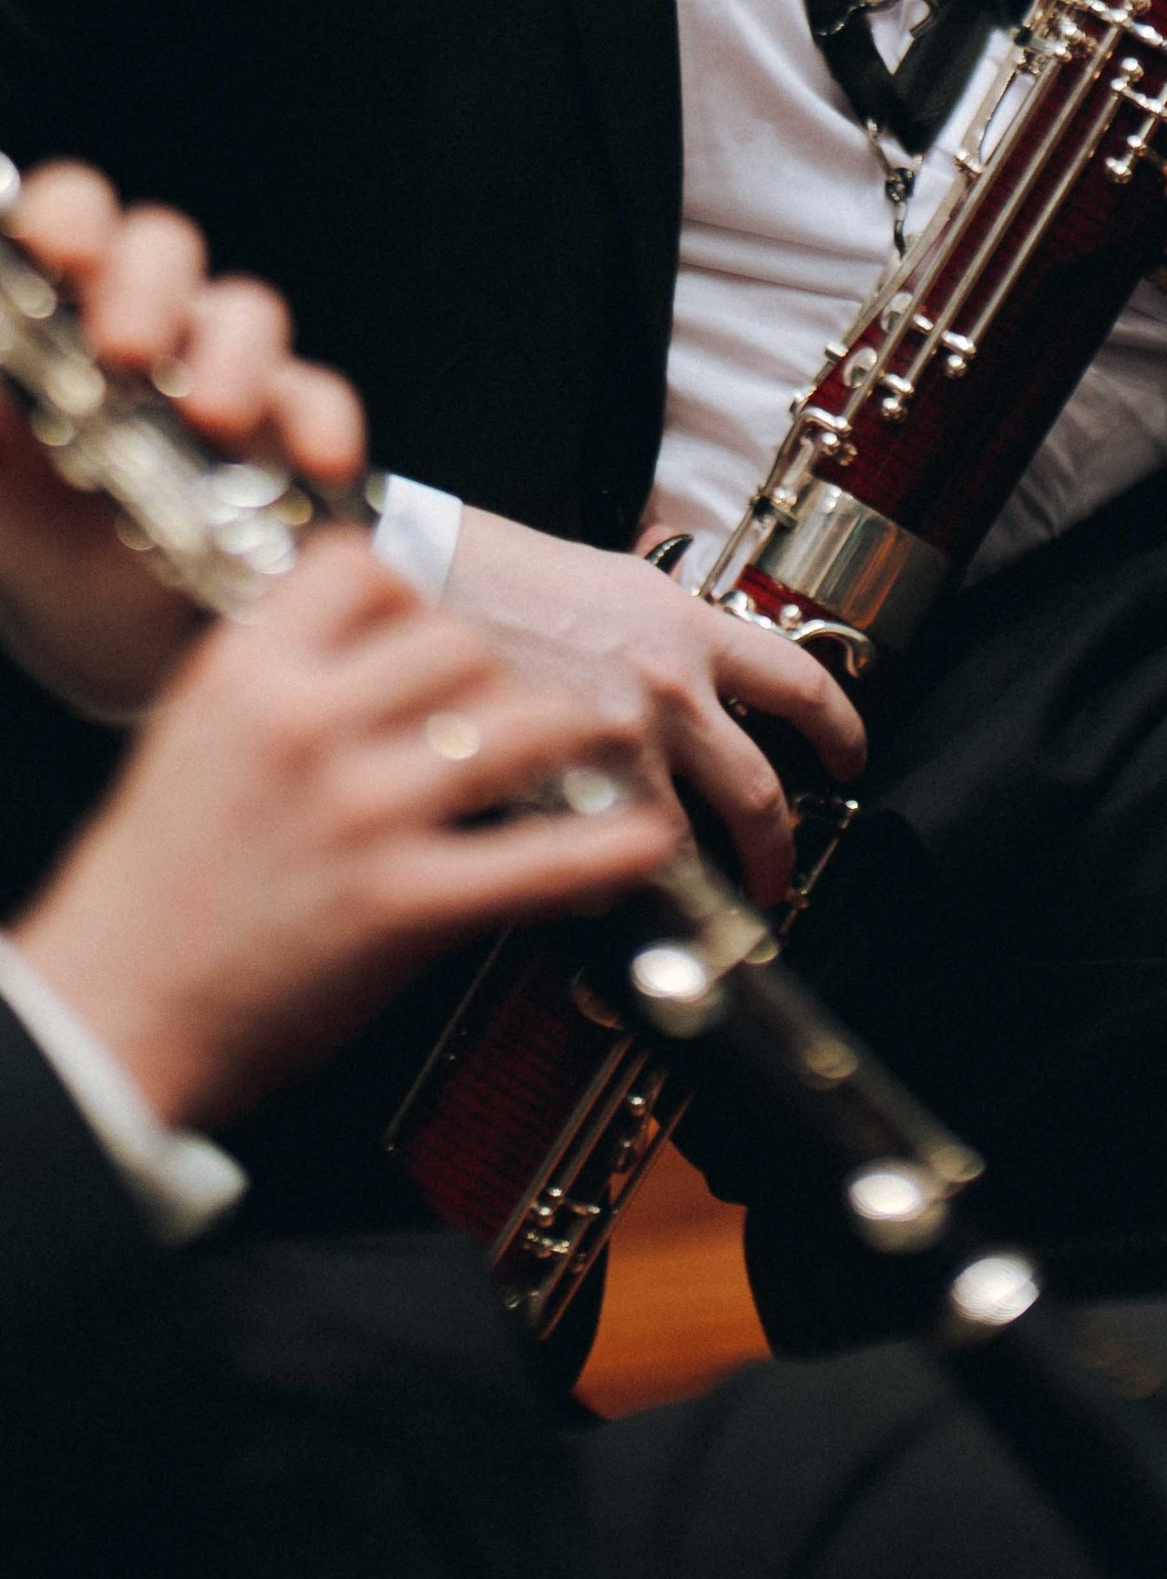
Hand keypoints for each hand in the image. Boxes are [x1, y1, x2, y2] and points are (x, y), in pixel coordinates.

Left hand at [0, 164, 367, 713]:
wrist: (131, 648)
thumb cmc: (48, 549)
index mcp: (62, 322)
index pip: (71, 222)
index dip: (66, 217)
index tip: (52, 246)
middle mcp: (152, 327)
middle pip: (161, 248)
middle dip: (144, 286)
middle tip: (123, 351)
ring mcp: (231, 372)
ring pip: (246, 311)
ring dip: (230, 355)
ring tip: (210, 419)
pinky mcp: (296, 433)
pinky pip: (319, 399)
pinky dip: (320, 423)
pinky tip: (311, 463)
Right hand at [9, 534, 681, 1132]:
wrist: (108, 1011)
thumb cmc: (153, 882)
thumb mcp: (198, 733)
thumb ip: (284, 673)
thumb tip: (375, 631)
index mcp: (250, 672)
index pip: (368, 568)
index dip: (417, 588)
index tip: (436, 616)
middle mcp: (309, 726)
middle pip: (463, 640)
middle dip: (503, 669)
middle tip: (515, 698)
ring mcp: (361, 813)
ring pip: (520, 725)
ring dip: (572, 737)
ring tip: (596, 747)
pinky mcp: (402, 904)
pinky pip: (538, 859)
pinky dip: (611, 850)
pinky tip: (646, 839)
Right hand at [442, 505, 862, 905]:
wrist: (422, 575)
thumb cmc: (503, 576)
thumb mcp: (615, 583)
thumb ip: (669, 631)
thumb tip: (700, 672)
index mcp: (688, 628)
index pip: (799, 683)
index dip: (841, 730)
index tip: (848, 758)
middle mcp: (667, 685)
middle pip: (759, 791)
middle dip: (777, 850)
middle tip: (775, 876)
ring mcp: (614, 743)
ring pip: (684, 845)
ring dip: (699, 888)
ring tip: (696, 912)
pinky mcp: (556, 787)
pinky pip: (598, 861)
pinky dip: (603, 889)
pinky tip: (602, 904)